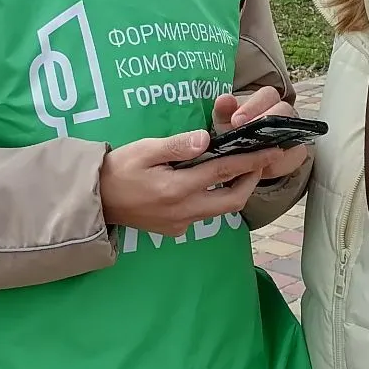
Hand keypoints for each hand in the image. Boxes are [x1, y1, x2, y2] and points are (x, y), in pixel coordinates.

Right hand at [100, 130, 274, 237]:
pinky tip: (211, 183)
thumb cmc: (119, 168)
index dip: (251, 160)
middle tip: (260, 160)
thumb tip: (206, 139)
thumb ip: (177, 145)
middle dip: (251, 180)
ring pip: (220, 210)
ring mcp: (180, 224)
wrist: (96, 200)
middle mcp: (183, 211)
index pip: (224, 172)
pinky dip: (215, 198)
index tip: (272, 149)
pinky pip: (204, 215)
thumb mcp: (144, 149)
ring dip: (235, 190)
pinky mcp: (174, 229)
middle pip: (232, 200)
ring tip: (241, 168)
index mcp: (177, 188)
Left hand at [213, 87, 309, 182]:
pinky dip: (280, 164)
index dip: (253, 107)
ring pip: (293, 133)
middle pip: (284, 110)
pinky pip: (296, 155)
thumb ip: (223, 110)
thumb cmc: (234, 131)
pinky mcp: (298, 152)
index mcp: (266, 99)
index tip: (236, 121)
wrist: (243, 154)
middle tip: (246, 137)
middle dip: (265, 124)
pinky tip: (264, 169)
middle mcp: (284, 112)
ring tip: (253, 158)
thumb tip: (224, 99)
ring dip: (274, 147)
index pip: (268, 94)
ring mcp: (294, 131)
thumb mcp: (224, 121)